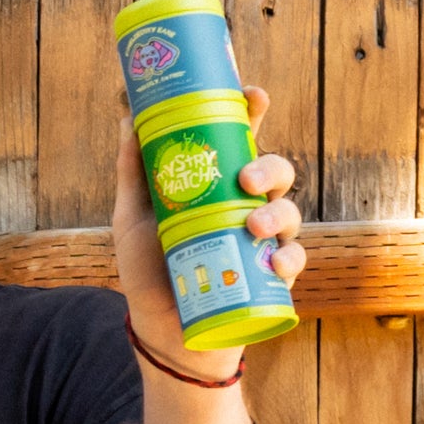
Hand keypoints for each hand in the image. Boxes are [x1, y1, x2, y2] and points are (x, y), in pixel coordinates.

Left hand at [108, 79, 306, 385]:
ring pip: (289, 212)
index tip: (252, 95)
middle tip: (246, 177)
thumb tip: (130, 118)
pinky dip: (288, 258)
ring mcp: (262, 240)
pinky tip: (275, 262)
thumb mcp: (133, 217)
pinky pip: (293, 259)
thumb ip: (134, 172)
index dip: (252, 113)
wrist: (161, 329)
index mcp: (218, 183)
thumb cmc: (149, 268)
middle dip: (269, 168)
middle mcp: (246, 206)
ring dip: (277, 214)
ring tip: (253, 225)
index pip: (242, 139)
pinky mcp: (271, 276)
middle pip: (275, 172)